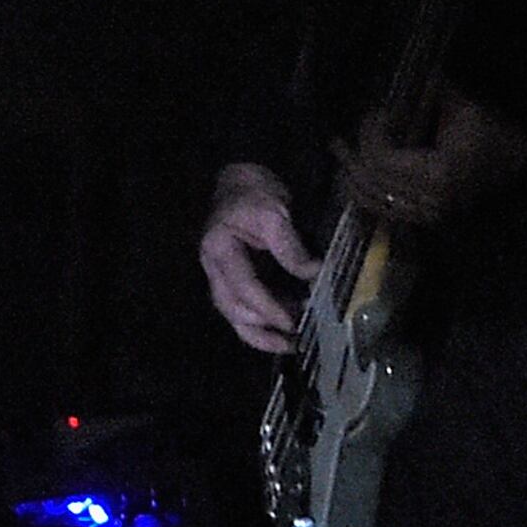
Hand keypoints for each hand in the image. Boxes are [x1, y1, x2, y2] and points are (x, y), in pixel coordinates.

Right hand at [198, 162, 317, 355]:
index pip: (243, 286)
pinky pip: (241, 310)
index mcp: (219, 250)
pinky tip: (281, 333)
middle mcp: (214, 268)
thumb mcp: (275, 212)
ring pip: (233, 315)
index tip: (292, 321)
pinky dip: (260, 325)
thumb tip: (312, 274)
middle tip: (297, 334)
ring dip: (260, 333)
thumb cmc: (255, 194)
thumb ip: (290, 246)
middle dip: (263, 326)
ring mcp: (221, 276)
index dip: (267, 307)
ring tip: (290, 343)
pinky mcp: (233, 281)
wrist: (240, 183)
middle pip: (231, 308)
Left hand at [332, 90, 525, 232]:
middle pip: (372, 179)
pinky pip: (382, 210)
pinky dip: (363, 194)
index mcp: (439, 174)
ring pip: (372, 198)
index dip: (370, 135)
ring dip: (351, 176)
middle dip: (354, 155)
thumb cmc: (491, 131)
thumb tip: (399, 80)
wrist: (518, 162)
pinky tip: (350, 178)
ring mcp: (426, 215)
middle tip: (344, 136)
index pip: (382, 159)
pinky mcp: (424, 219)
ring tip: (339, 154)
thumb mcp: (461, 106)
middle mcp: (430, 200)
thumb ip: (427, 94)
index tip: (374, 114)